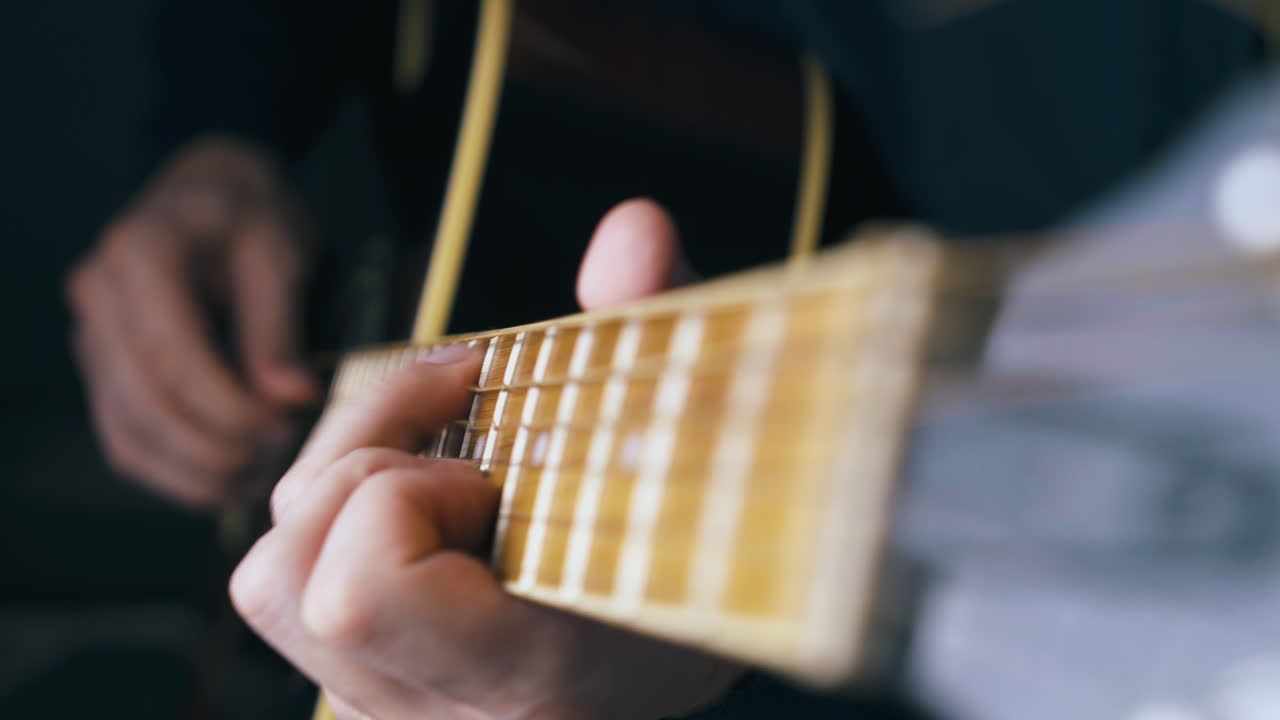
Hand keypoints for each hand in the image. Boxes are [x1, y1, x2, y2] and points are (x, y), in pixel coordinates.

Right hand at [66, 136, 317, 505]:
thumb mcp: (279, 251)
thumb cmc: (250, 217)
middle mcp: (98, 295)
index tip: (282, 429)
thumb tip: (292, 398)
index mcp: (141, 253)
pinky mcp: (101, 370)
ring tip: (258, 478)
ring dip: (193, 473)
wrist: (209, 195)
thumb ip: (279, 325)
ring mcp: (90, 336)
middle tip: (278, 459)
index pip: (170, 354)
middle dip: (214, 446)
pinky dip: (172, 472)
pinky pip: (125, 437)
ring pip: (127, 431)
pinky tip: (226, 480)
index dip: (225, 406)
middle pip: (144, 400)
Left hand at [231, 199, 735, 719]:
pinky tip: (427, 488)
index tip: (494, 476)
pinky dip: (342, 510)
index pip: (360, 593)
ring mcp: (401, 714)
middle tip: (477, 468)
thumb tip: (634, 229)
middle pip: (287, 576)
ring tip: (444, 461)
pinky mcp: (376, 690)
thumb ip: (668, 330)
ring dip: (345, 486)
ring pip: (271, 579)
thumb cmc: (723, 555)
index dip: (405, 496)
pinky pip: (293, 586)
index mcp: (538, 679)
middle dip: (370, 477)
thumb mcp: (718, 445)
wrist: (702, 641)